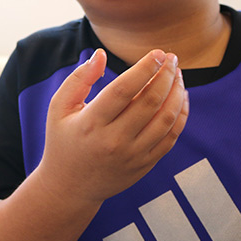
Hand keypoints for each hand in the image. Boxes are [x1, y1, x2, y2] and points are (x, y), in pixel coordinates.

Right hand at [37, 48, 188, 204]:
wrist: (69, 187)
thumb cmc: (63, 140)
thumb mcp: (59, 107)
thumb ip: (79, 78)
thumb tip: (101, 54)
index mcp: (92, 122)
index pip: (124, 90)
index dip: (144, 69)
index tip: (157, 53)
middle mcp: (114, 140)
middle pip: (150, 102)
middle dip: (166, 75)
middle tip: (171, 57)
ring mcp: (133, 155)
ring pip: (166, 119)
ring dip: (177, 92)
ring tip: (177, 74)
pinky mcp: (145, 164)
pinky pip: (171, 137)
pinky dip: (180, 114)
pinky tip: (180, 96)